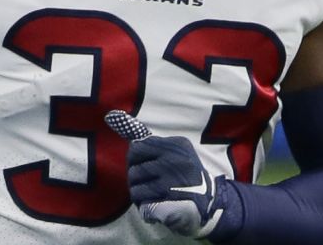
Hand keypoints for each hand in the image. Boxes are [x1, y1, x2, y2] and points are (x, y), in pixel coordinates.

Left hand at [104, 110, 226, 237]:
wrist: (209, 204)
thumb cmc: (185, 176)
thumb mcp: (175, 153)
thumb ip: (150, 143)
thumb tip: (113, 116)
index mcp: (176, 145)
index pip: (138, 146)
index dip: (136, 159)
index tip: (143, 165)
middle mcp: (174, 159)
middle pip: (133, 165)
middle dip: (135, 175)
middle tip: (147, 182)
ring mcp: (171, 180)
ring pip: (134, 185)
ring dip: (139, 193)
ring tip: (152, 196)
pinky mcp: (166, 201)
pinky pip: (140, 201)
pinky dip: (143, 206)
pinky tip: (154, 205)